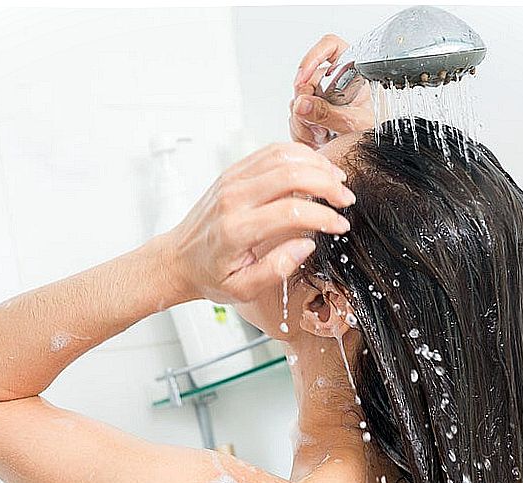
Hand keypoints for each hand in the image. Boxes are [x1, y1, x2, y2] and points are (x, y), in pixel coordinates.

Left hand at [161, 143, 354, 303]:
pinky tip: (315, 168)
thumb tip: (307, 244)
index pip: (291, 211)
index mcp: (236, 230)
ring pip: (282, 155)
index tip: (340, 225)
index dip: (324, 216)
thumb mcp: (242, 289)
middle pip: (291, 175)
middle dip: (327, 184)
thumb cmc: (209, 275)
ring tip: (336, 180)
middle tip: (346, 199)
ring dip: (316, 164)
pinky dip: (299, 154)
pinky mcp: (233, 173)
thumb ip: (277, 269)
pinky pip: (270, 152)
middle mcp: (233, 199)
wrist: (177, 260)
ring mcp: (232, 181)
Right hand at [289, 34, 373, 148]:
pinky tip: (315, 139)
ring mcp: (322, 96)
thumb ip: (329, 114)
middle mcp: (336, 81)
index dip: (313, 57)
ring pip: (297, 101)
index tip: (302, 79)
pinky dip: (301, 132)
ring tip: (322, 136)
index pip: (330, 47)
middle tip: (317, 125)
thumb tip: (301, 104)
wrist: (368, 154)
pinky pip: (295, 117)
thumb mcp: (355, 124)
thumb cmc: (374, 132)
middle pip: (307, 80)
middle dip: (305, 105)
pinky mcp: (313, 112)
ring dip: (303, 123)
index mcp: (354, 72)